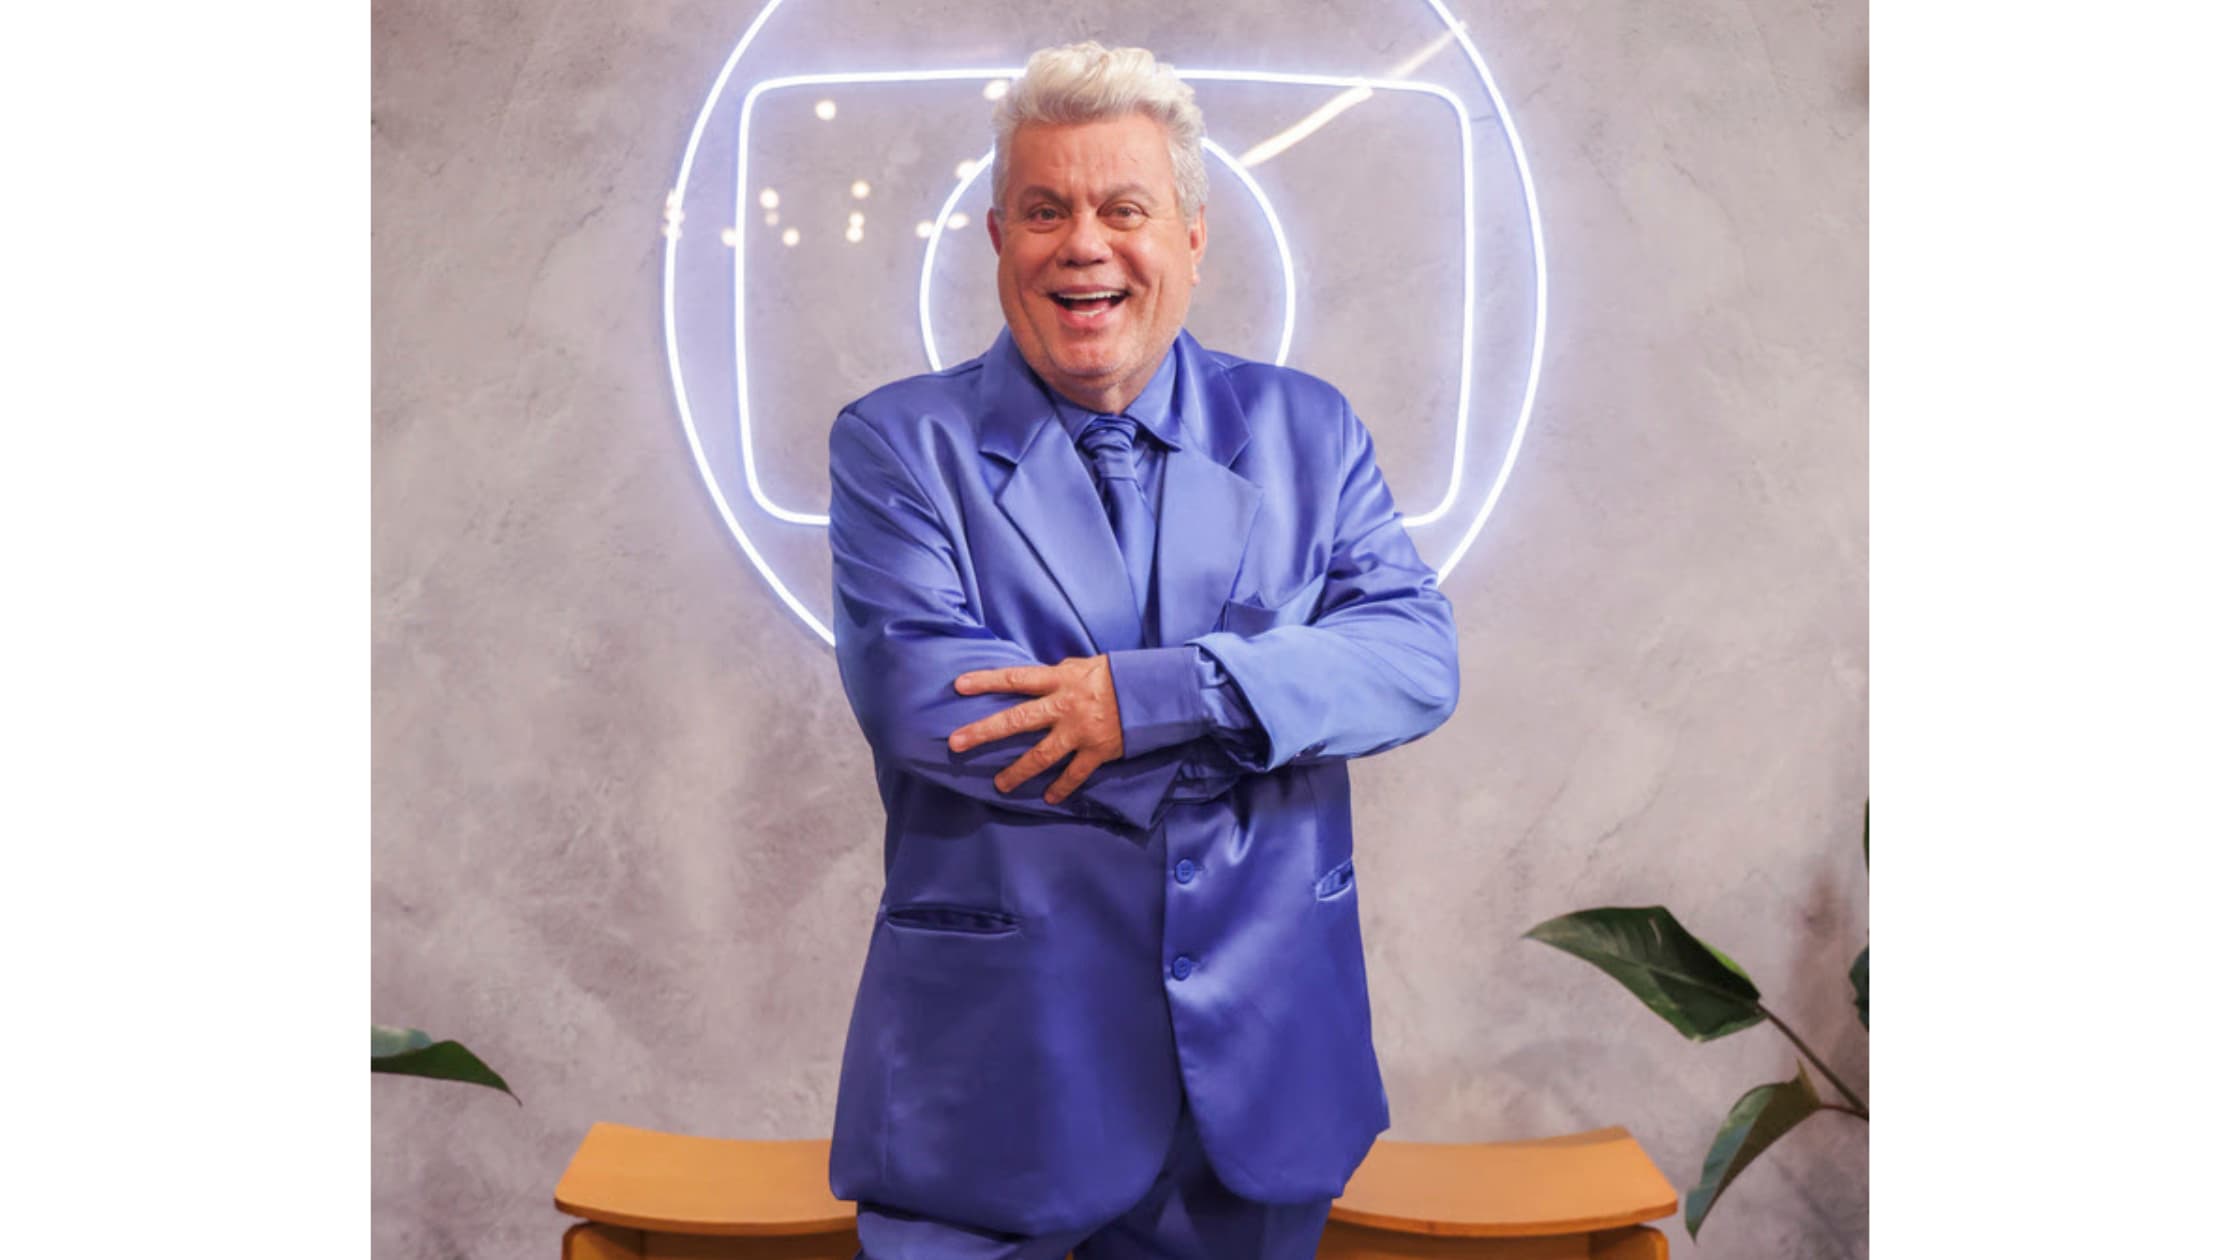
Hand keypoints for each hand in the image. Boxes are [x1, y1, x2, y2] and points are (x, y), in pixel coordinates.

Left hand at [948, 656, 1124, 802]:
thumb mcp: (1085, 665)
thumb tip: (1037, 679)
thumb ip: (1059, 674)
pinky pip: (1074, 775)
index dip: (986, 681)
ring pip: (1040, 756)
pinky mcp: (1097, 752)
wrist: (1155, 693)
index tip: (958, 686)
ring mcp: (1079, 732)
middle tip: (955, 742)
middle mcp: (1064, 706)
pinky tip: (1048, 798)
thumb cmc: (1118, 675)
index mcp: (1059, 680)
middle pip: (1016, 720)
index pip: (1015, 678)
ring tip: (1000, 785)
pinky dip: (1061, 788)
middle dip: (983, 732)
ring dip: (1017, 772)